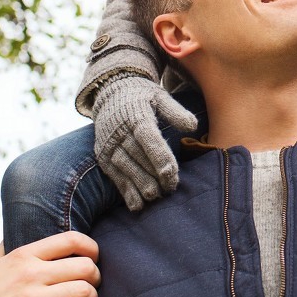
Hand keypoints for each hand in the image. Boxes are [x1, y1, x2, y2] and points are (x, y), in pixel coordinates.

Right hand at [0, 233, 101, 296]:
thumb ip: (10, 244)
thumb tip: (19, 223)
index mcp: (23, 256)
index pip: (70, 240)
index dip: (90, 247)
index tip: (93, 255)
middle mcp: (30, 274)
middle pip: (84, 266)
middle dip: (95, 274)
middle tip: (93, 281)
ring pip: (84, 290)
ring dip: (91, 296)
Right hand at [92, 72, 198, 211]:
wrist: (111, 92)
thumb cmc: (141, 96)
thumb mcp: (159, 96)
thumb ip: (176, 111)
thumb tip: (193, 126)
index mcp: (136, 115)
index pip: (148, 138)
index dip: (160, 157)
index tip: (172, 173)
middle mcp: (120, 131)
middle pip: (138, 156)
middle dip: (154, 174)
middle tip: (170, 189)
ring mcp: (109, 145)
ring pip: (125, 168)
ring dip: (140, 184)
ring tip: (155, 196)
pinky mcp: (103, 156)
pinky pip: (114, 176)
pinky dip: (125, 191)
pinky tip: (137, 205)